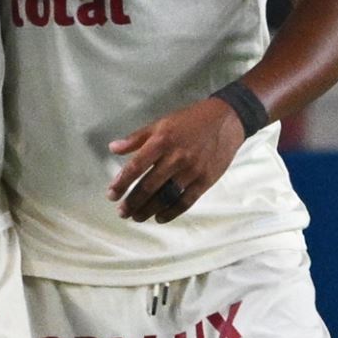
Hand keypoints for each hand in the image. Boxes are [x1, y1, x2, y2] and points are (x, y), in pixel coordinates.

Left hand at [106, 97, 244, 222]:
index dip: (121, 183)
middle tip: (122, 212)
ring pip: (165, 196)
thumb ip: (136, 138)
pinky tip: (159, 217)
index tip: (111, 195)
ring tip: (136, 217)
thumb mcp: (161, 123)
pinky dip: (171, 212)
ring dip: (148, 210)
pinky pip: (185, 201)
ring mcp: (192, 170)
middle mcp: (176, 157)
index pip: (136, 166)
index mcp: (162, 140)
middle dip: (132, 202)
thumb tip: (113, 148)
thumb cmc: (190, 121)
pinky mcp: (205, 180)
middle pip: (149, 186)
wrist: (226, 121)